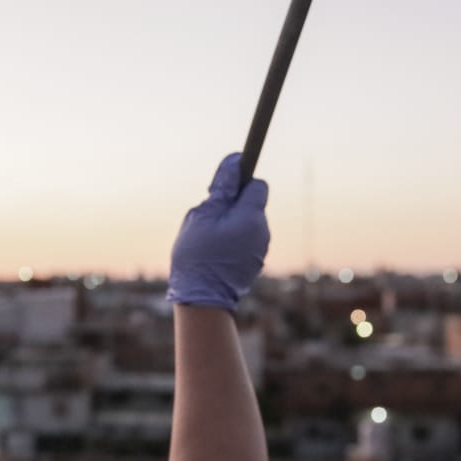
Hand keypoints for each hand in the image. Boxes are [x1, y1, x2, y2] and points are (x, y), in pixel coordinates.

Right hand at [167, 153, 269, 310]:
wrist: (202, 300)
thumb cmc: (198, 256)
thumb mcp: (203, 216)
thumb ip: (222, 188)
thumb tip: (235, 161)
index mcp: (251, 217)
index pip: (257, 185)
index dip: (240, 183)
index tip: (223, 189)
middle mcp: (262, 232)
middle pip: (252, 204)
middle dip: (233, 205)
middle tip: (209, 219)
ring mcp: (261, 249)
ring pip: (248, 223)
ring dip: (232, 224)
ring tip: (210, 240)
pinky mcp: (255, 262)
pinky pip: (246, 240)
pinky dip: (234, 240)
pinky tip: (217, 253)